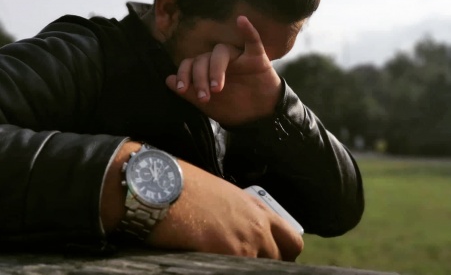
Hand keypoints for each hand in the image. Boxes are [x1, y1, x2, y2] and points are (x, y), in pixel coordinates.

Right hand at [102, 142, 302, 260]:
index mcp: (255, 207)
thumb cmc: (181, 185)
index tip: (268, 259)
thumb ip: (235, 214)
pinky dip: (225, 268)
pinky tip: (209, 263)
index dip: (282, 254)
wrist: (160, 184)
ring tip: (221, 260)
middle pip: (281, 259)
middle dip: (267, 263)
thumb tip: (233, 232)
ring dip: (243, 266)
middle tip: (247, 263)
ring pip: (259, 266)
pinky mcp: (228, 253)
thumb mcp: (218, 194)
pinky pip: (238, 270)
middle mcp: (257, 224)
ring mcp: (246, 242)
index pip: (291, 240)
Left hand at [165, 16, 282, 125]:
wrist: (259, 116)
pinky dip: (248, 30)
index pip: (190, 63)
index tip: (182, 89)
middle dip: (200, 78)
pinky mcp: (257, 57)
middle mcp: (219, 60)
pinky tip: (241, 21)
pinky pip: (252, 40)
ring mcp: (238, 57)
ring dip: (216, 68)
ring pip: (221, 51)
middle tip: (204, 97)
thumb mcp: (207, 104)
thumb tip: (168, 79)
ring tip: (216, 88)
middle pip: (203, 58)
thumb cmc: (232, 107)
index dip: (183, 74)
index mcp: (206, 69)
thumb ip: (189, 92)